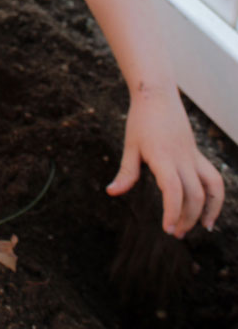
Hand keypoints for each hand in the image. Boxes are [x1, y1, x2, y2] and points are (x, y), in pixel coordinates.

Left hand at [106, 85, 223, 236]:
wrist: (158, 95)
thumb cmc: (140, 120)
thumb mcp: (130, 146)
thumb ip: (126, 172)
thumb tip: (112, 192)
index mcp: (163, 157)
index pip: (173, 190)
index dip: (173, 212)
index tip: (167, 228)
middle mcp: (182, 158)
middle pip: (194, 194)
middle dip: (187, 218)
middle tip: (174, 233)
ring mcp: (193, 156)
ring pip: (211, 186)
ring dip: (209, 209)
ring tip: (202, 228)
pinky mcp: (197, 154)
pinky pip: (213, 177)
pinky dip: (215, 195)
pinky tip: (208, 209)